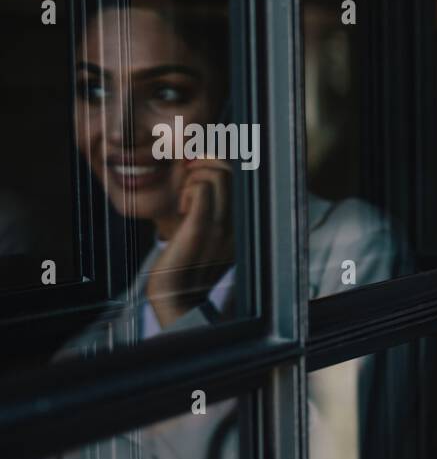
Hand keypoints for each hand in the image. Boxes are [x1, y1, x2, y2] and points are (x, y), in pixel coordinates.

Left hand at [145, 158, 234, 327]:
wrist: (174, 294)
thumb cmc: (183, 261)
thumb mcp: (206, 234)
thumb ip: (211, 208)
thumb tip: (203, 173)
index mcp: (241, 225)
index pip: (239, 179)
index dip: (216, 164)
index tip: (195, 169)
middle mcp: (238, 224)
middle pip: (231, 172)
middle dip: (205, 164)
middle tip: (187, 177)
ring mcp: (222, 226)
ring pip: (218, 176)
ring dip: (195, 177)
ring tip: (185, 198)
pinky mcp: (201, 228)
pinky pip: (202, 190)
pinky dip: (190, 189)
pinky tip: (182, 207)